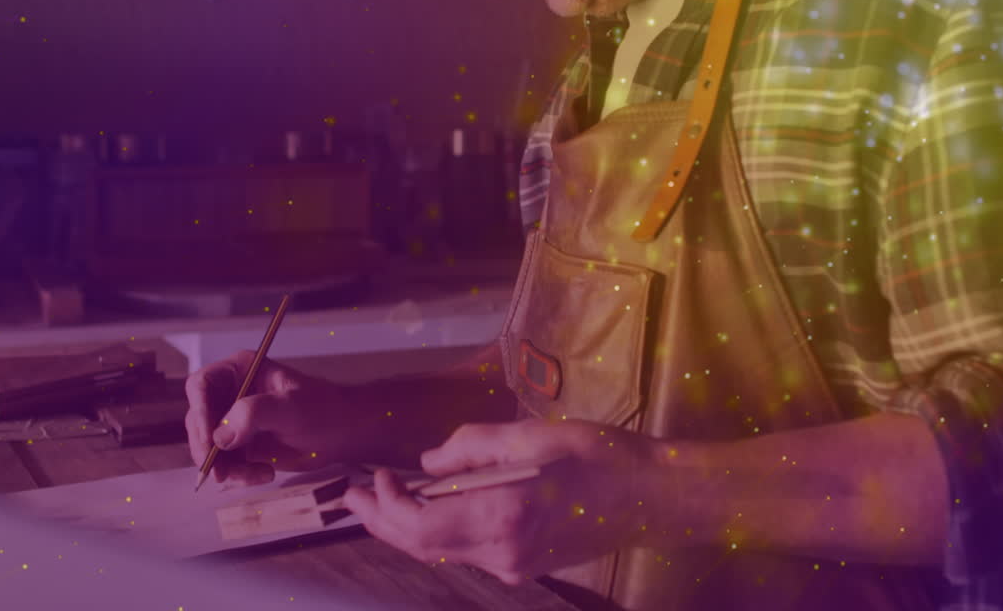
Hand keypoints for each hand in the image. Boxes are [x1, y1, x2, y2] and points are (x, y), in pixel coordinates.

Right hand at [184, 350, 360, 486]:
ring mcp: (234, 421)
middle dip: (206, 448)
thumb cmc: (324, 410)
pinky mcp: (241, 445)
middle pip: (198, 419)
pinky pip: (225, 463)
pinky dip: (239, 474)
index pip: (201, 385)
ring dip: (225, 466)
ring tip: (256, 474)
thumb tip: (221, 435)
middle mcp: (231, 394)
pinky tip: (266, 474)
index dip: (199, 410)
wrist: (344, 433)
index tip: (210, 438)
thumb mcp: (290, 407)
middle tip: (219, 471)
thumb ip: (254, 414)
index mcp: (241, 370)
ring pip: (208, 447)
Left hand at [342, 419, 661, 584]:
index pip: (420, 526)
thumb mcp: (531, 435)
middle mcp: (501, 553)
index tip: (371, 477)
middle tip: (351, 497)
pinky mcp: (524, 566)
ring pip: (443, 551)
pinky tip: (431, 504)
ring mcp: (513, 566)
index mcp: (501, 516)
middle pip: (423, 547)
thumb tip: (427, 463)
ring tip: (382, 496)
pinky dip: (440, 528)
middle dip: (382, 522)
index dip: (386, 506)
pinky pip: (468, 550)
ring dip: (408, 526)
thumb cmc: (597, 457)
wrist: (651, 498)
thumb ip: (470, 448)